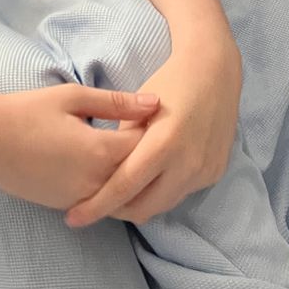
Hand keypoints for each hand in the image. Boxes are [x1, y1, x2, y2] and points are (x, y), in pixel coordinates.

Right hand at [0, 85, 160, 211]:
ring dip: (130, 176)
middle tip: (146, 134)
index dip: (154, 131)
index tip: (154, 117)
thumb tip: (156, 102)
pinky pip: (101, 201)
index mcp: (100, 151)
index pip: (146, 147)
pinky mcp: (66, 205)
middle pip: (139, 175)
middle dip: (147, 156)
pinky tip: (105, 167)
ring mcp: (81, 199)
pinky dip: (110, 188)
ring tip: (128, 152)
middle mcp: (96, 182)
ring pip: (122, 195)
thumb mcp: (72, 97)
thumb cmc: (27, 110)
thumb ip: (116, 102)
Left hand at [64, 39, 241, 227]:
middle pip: (143, 207)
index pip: (123, 187)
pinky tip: (148, 182)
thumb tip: (103, 169)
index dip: (97, 206)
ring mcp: (204, 172)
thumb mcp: (136, 108)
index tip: (73, 218)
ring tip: (116, 197)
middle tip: (93, 206)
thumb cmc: (168, 83)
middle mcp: (187, 164)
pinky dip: (161, 192)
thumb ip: (119, 141)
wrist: (214, 70)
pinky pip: (182, 193)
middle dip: (116, 211)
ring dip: (140, 204)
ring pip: (163, 205)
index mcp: (163, 143)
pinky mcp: (215, 173)